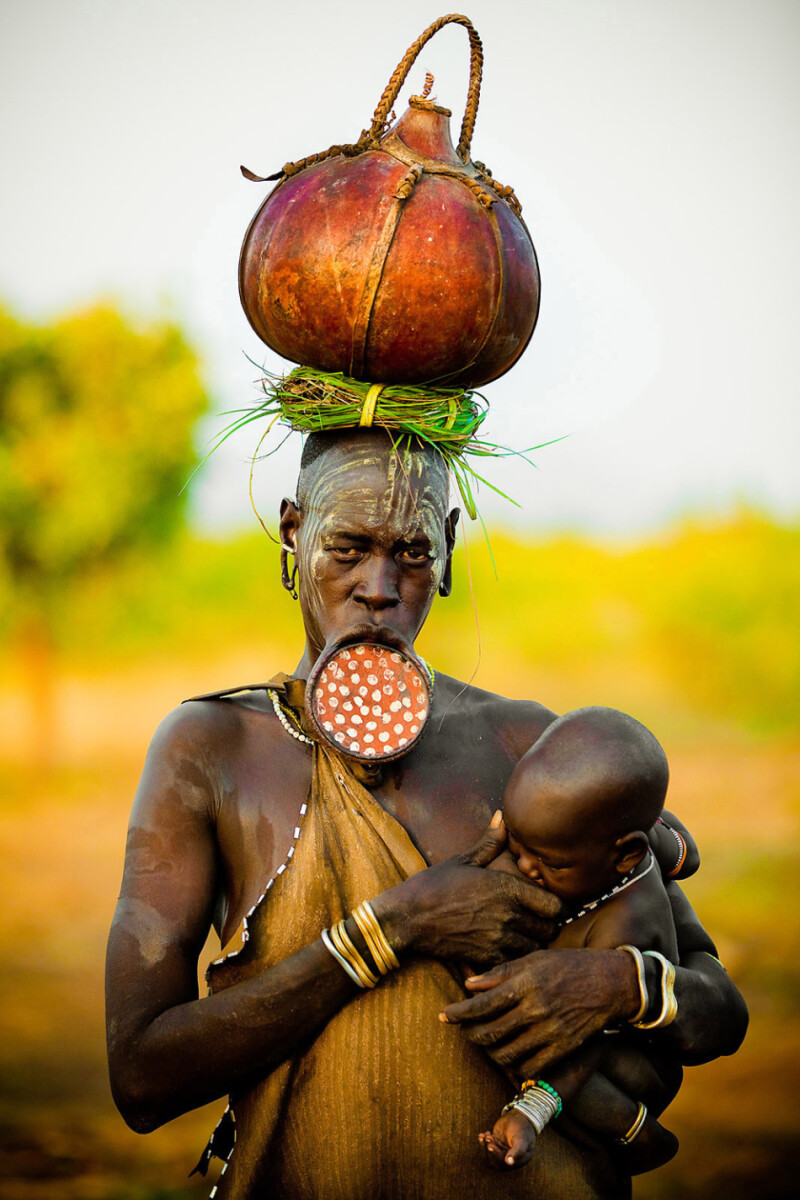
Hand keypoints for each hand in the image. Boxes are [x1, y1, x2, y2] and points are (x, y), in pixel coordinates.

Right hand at [372, 815, 560, 968]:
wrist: (406, 918)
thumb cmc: (433, 885)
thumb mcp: (463, 860)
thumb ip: (489, 842)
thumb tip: (502, 817)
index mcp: (506, 887)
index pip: (556, 905)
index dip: (555, 906)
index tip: (545, 905)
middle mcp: (508, 914)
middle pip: (550, 930)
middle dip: (546, 926)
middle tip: (535, 921)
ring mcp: (498, 939)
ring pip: (535, 948)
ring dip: (532, 943)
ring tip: (521, 936)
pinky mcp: (486, 958)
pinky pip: (515, 963)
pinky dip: (514, 958)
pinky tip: (505, 949)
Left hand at [440, 948, 637, 1074]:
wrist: (612, 983)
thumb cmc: (570, 965)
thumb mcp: (535, 958)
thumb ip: (501, 972)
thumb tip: (469, 984)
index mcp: (526, 983)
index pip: (481, 1004)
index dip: (459, 1013)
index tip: (444, 1015)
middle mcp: (535, 1009)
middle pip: (489, 1033)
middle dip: (469, 1034)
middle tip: (462, 1030)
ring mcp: (550, 1032)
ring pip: (505, 1054)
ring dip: (489, 1052)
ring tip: (485, 1042)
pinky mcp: (563, 1049)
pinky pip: (529, 1067)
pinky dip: (514, 1064)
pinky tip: (509, 1054)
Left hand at [479, 1108, 536, 1169]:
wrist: (520, 1115)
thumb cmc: (522, 1128)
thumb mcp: (521, 1139)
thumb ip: (517, 1151)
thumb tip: (510, 1163)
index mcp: (519, 1160)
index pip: (506, 1164)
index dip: (497, 1156)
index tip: (492, 1146)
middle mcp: (510, 1158)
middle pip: (496, 1161)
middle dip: (490, 1150)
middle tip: (489, 1138)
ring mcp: (503, 1150)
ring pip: (491, 1154)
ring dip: (486, 1146)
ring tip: (487, 1135)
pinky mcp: (496, 1144)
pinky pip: (488, 1146)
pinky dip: (483, 1142)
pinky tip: (482, 1135)